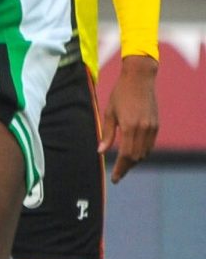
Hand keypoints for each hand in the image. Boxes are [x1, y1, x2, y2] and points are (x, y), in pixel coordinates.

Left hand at [101, 54, 157, 183]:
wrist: (139, 80)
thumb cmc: (120, 94)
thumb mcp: (109, 113)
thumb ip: (107, 134)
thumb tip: (100, 151)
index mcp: (130, 127)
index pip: (125, 155)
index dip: (121, 168)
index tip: (115, 178)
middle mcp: (143, 129)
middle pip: (136, 156)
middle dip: (127, 167)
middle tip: (118, 175)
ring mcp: (152, 127)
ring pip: (145, 152)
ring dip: (135, 161)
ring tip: (124, 166)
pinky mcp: (156, 125)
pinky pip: (150, 144)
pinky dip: (142, 152)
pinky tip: (134, 154)